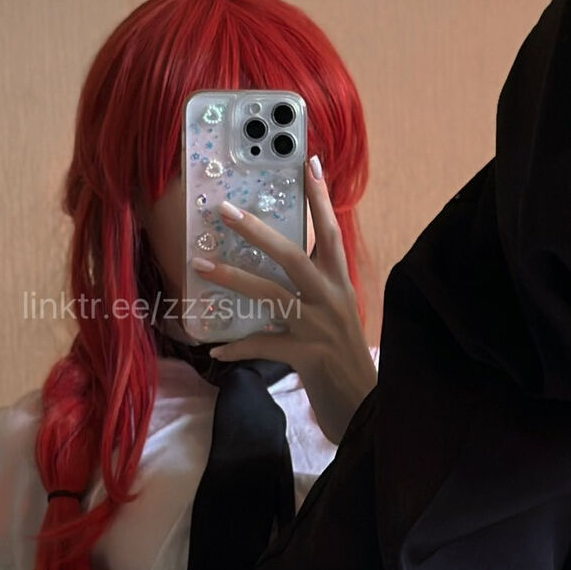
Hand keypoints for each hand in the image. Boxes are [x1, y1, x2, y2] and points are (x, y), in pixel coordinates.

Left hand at [200, 157, 377, 445]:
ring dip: (234, 279)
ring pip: (272, 294)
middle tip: (226, 210)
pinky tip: (214, 349)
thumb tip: (284, 268)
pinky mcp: (307, 356)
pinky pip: (265, 346)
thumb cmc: (346, 359)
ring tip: (202, 267)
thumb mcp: (337, 316)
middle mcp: (332, 298)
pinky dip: (238, 348)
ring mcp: (320, 326)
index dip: (320, 198)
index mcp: (341, 284)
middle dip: (258, 232)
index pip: (331, 233)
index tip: (309, 163)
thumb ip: (317, 290)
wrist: (368, 407)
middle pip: (294, 255)